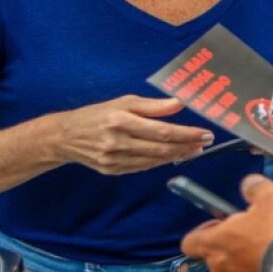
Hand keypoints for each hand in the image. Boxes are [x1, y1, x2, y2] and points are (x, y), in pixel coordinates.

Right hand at [52, 95, 212, 173]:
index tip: (204, 132)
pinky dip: (160, 162)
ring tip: (195, 149)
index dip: (186, 133)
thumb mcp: (123, 102)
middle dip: (187, 145)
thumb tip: (179, 103)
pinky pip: (142, 167)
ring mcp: (114, 159)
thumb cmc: (97, 114)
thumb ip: (153, 105)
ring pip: (154, 160)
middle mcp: (117, 142)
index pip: (161, 130)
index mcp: (120, 120)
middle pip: (160, 148)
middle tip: (206, 141)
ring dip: (178, 155)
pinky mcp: (112, 170)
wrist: (66, 136)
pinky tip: (173, 156)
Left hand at [181, 174, 272, 271]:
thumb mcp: (270, 196)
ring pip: (233, 270)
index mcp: (216, 243)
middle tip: (253, 233)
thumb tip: (247, 184)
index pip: (190, 242)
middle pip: (213, 257)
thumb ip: (254, 188)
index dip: (204, 231)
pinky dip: (258, 268)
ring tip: (268, 248)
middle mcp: (220, 268)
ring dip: (244, 260)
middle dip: (229, 246)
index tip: (223, 222)